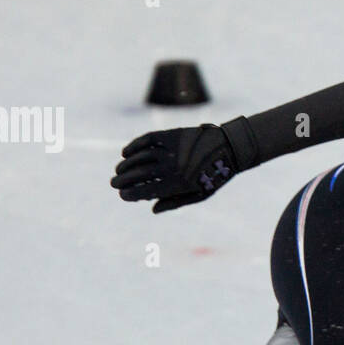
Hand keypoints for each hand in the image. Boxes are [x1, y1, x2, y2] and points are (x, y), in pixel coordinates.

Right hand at [111, 120, 252, 212]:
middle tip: (113, 183)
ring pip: (140, 157)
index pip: (146, 191)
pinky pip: (147, 140)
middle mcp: (171, 167)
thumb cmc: (214, 176)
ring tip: (119, 169)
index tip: (122, 195)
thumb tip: (152, 209)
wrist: (230, 148)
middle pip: (139, 174)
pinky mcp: (171, 135)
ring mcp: (170, 150)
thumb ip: (175, 202)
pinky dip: (134, 146)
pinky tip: (126, 152)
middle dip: (123, 179)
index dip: (131, 194)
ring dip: (126, 164)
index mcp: (178, 185)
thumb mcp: (199, 195)